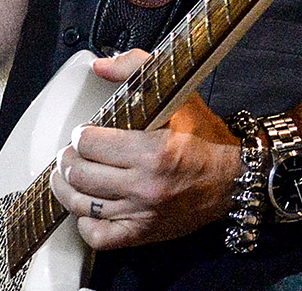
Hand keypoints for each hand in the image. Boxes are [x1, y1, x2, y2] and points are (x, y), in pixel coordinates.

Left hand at [49, 50, 241, 250]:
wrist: (234, 179)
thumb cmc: (206, 138)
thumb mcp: (179, 94)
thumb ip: (137, 69)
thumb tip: (100, 65)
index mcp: (153, 151)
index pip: (91, 144)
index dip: (81, 134)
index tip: (84, 131)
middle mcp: (145, 186)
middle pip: (80, 174)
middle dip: (68, 159)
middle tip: (72, 151)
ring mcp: (142, 213)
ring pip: (81, 204)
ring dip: (66, 187)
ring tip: (69, 175)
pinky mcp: (142, 232)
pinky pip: (98, 236)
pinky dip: (84, 222)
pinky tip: (87, 208)